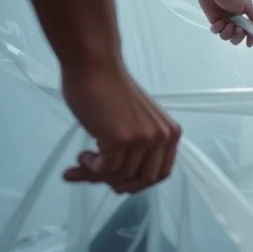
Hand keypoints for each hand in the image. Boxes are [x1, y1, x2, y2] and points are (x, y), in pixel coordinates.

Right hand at [60, 63, 181, 193]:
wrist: (95, 67)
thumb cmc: (109, 92)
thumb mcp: (137, 123)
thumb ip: (138, 149)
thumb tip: (120, 184)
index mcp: (171, 133)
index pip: (161, 174)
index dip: (138, 183)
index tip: (118, 182)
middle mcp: (162, 137)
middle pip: (142, 180)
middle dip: (116, 183)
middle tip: (94, 176)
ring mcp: (143, 139)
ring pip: (120, 176)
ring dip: (96, 174)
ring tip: (82, 161)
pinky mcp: (120, 139)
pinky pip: (104, 170)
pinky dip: (90, 168)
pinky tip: (83, 155)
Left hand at [196, 0, 252, 46]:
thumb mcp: (247, 5)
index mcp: (245, 17)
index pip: (250, 31)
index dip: (250, 38)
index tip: (249, 44)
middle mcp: (235, 21)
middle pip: (238, 38)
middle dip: (238, 36)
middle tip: (237, 29)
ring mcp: (225, 22)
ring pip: (227, 37)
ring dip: (227, 32)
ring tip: (226, 23)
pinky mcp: (214, 22)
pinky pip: (217, 32)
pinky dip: (218, 29)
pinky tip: (218, 22)